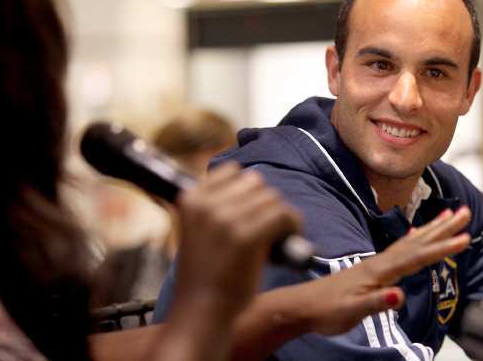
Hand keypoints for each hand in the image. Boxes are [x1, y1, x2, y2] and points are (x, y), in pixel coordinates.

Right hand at [175, 162, 301, 319]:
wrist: (201, 312)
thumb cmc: (205, 274)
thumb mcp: (197, 229)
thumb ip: (215, 205)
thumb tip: (255, 180)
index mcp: (190, 198)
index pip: (232, 171)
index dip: (247, 190)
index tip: (252, 211)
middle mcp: (206, 204)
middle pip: (256, 183)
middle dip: (265, 204)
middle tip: (267, 228)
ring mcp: (227, 219)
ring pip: (272, 198)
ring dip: (281, 215)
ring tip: (277, 236)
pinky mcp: (248, 236)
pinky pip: (283, 214)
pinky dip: (292, 225)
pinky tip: (288, 240)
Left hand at [298, 207, 470, 334]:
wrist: (303, 306)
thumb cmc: (327, 310)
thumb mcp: (353, 311)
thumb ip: (378, 302)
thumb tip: (401, 295)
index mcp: (379, 270)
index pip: (417, 257)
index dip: (442, 248)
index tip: (465, 237)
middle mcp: (380, 262)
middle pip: (418, 241)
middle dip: (443, 228)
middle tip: (466, 212)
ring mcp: (377, 263)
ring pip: (411, 241)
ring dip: (432, 229)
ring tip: (449, 215)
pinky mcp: (373, 269)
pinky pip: (400, 249)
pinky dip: (412, 239)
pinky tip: (415, 233)